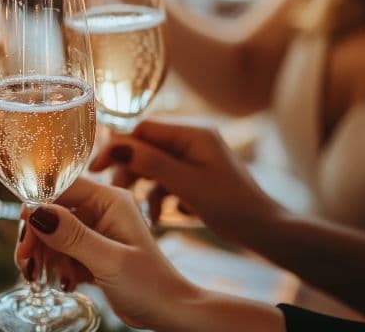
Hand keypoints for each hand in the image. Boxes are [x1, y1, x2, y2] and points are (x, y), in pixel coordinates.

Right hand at [18, 178, 283, 331]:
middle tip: (27, 263)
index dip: (38, 204)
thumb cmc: (151, 285)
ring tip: (44, 278)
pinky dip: (57, 266)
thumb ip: (72, 235)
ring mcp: (96, 229)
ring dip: (46, 256)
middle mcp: (101, 209)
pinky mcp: (92, 249)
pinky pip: (62, 250)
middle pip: (52, 212)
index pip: (62, 187)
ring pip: (53, 233)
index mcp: (109, 200)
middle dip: (38, 237)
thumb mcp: (109, 260)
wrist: (170, 312)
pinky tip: (65, 282)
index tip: (25, 230)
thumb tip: (35, 211)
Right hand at [89, 120, 281, 237]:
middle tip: (114, 193)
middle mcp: (194, 142)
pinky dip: (160, 199)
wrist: (268, 234)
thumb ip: (149, 162)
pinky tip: (162, 219)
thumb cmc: (233, 207)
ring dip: (144, 189)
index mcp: (193, 134)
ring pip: (154, 168)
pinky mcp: (198, 180)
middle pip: (146, 148)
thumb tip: (113, 142)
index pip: (142, 130)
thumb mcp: (185, 184)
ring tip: (141, 212)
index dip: (117, 147)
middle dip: (129, 171)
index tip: (96, 168)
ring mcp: (196, 161)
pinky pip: (168, 183)